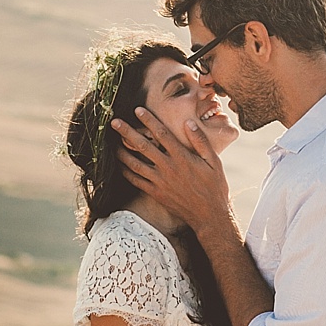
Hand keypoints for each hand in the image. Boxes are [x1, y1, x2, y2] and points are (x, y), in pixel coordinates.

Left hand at [111, 103, 234, 231]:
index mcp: (182, 157)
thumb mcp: (214, 161)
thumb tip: (189, 122)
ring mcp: (160, 181)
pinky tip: (119, 165)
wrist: (209, 215)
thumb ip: (201, 141)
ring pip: (135, 164)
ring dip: (122, 152)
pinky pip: (137, 181)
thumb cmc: (214, 186)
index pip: (161, 134)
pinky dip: (126, 173)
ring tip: (111, 143)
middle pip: (143, 146)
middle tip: (114, 122)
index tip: (137, 110)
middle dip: (127, 132)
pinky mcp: (156, 193)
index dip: (148, 120)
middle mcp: (168, 167)